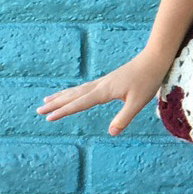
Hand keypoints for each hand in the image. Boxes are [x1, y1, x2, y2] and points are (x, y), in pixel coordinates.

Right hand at [38, 49, 170, 135]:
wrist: (154, 59)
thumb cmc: (147, 80)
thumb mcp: (138, 102)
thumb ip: (124, 118)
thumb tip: (111, 133)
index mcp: (104, 91)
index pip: (79, 103)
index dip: (63, 111)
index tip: (48, 118)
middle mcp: (100, 85)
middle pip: (73, 95)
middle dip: (55, 104)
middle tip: (38, 110)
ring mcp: (103, 82)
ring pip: (77, 90)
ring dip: (62, 96)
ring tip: (47, 100)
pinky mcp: (108, 80)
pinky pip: (85, 87)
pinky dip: (74, 92)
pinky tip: (72, 94)